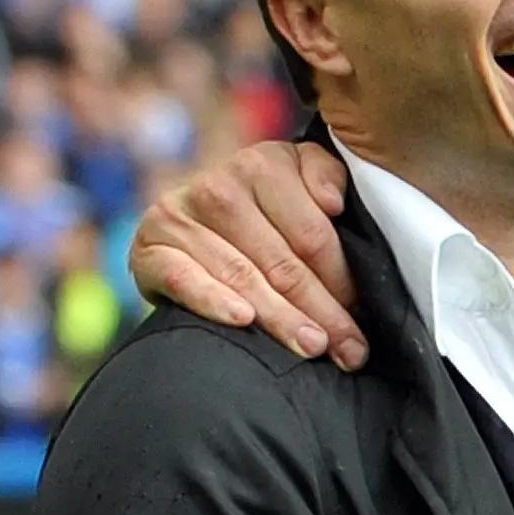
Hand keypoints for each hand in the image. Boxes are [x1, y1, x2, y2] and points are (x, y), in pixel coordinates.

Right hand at [130, 139, 366, 366]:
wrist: (191, 228)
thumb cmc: (263, 215)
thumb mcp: (297, 182)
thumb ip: (323, 176)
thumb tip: (333, 202)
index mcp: (261, 164)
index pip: (312, 234)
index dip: (342, 278)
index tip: (363, 314)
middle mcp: (217, 186)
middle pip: (282, 262)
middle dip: (322, 311)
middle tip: (350, 350)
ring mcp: (179, 217)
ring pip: (243, 277)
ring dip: (280, 318)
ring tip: (313, 348)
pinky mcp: (150, 249)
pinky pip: (183, 278)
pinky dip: (212, 300)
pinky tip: (242, 320)